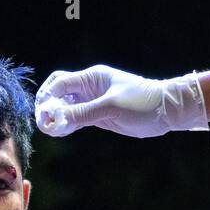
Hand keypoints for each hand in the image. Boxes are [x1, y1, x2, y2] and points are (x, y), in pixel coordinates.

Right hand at [34, 65, 207, 138]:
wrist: (166, 111)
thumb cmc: (143, 103)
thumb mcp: (111, 107)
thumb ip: (83, 112)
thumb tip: (56, 117)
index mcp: (92, 77)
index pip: (60, 83)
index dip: (47, 97)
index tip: (44, 114)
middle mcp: (89, 87)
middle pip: (58, 92)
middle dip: (47, 105)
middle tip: (43, 122)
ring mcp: (93, 101)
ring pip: (65, 107)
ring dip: (55, 117)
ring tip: (49, 130)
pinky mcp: (98, 115)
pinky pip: (76, 118)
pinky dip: (66, 124)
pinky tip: (59, 132)